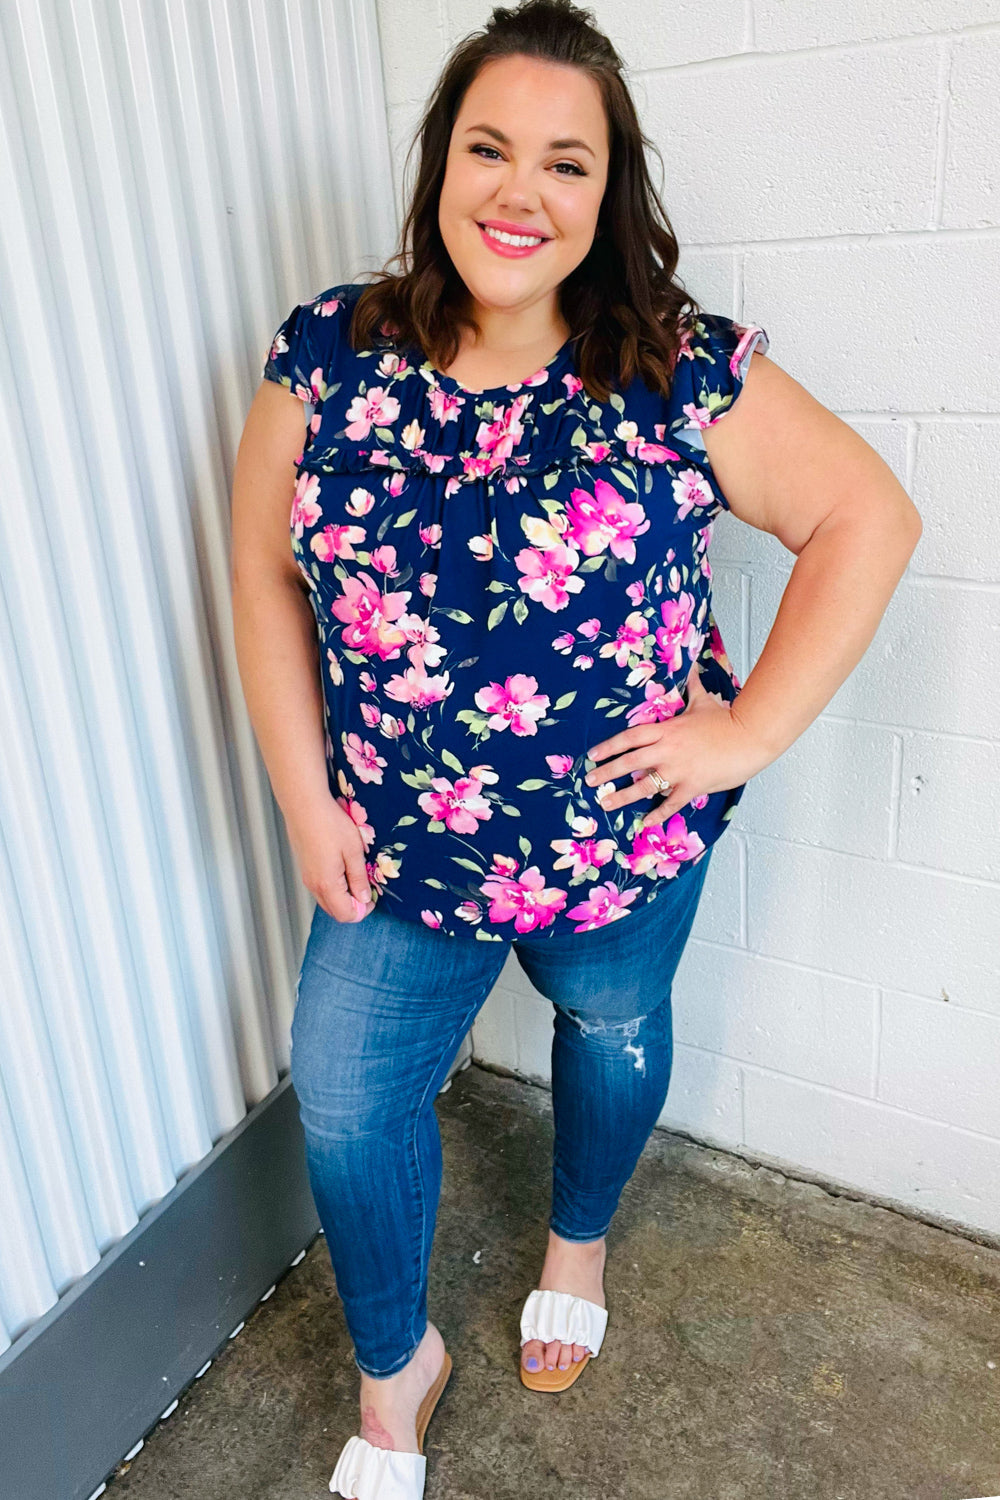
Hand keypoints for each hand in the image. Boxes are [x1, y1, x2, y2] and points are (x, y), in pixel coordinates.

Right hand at [285, 795, 375, 922]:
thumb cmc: (330, 824)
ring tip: (355, 876)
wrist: (304, 805)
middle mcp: (313, 885)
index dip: (362, 911)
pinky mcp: (304, 868)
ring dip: (342, 897)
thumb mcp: (353, 851)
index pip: (345, 914)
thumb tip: (364, 898)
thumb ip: (359, 878)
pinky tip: (342, 868)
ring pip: (326, 900)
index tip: (373, 898)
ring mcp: (307, 877)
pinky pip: (320, 888)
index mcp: (327, 884)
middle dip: (352, 907)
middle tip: (366, 888)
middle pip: (334, 911)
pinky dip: (333, 888)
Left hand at [584, 662, 766, 826]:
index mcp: (667, 730)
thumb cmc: (727, 720)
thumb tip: (690, 667)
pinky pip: (670, 803)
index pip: (630, 737)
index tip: (593, 755)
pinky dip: (657, 814)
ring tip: (606, 804)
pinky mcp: (692, 786)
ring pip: (644, 785)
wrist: (750, 737)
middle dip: (607, 772)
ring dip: (622, 796)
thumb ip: (691, 686)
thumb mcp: (703, 701)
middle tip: (590, 781)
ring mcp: (679, 770)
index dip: (609, 746)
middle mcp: (668, 750)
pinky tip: (644, 823)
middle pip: (629, 762)